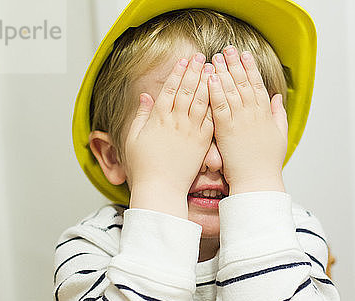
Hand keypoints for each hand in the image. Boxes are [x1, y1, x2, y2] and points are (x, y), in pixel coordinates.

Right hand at [125, 53, 213, 217]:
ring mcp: (190, 133)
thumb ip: (141, 115)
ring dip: (207, 84)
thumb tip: (145, 96)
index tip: (184, 60)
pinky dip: (215, 106)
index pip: (170, 90)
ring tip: (213, 69)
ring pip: (201, 103)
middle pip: (187, 91)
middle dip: (195, 72)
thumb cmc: (144, 167)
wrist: (161, 189)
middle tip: (202, 57)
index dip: (177, 74)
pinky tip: (221, 95)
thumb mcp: (134, 138)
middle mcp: (176, 123)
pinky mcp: (202, 144)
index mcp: (158, 120)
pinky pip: (211, 121)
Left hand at [208, 45, 287, 194]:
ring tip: (215, 58)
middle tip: (227, 49)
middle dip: (234, 64)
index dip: (250, 68)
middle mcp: (253, 114)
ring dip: (222, 72)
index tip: (245, 54)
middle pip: (243, 83)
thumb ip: (278, 114)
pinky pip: (219, 107)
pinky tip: (209, 78)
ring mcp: (240, 121)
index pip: (257, 85)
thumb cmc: (267, 163)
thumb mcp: (280, 135)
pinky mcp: (226, 131)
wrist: (258, 180)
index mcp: (265, 114)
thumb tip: (277, 97)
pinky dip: (214, 92)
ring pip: (230, 91)